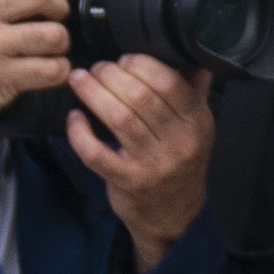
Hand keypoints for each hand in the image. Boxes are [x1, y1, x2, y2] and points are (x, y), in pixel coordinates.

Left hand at [68, 57, 214, 264]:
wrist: (174, 214)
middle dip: (110, 75)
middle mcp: (180, 143)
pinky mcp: (128, 180)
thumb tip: (193, 62)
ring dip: (93, 94)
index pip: (170, 82)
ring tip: (80, 81)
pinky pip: (97, 152)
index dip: (140, 64)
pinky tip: (75, 117)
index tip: (123, 60)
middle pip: (141, 96)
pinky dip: (80, 132)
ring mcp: (154, 164)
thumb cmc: (179, 166)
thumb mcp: (196, 130)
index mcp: (198, 123)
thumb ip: (194, 96)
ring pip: (119, 119)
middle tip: (96, 69)